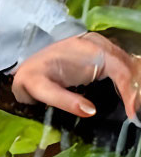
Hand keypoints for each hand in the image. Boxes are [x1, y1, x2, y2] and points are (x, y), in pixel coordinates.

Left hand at [12, 31, 140, 119]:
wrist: (27, 68)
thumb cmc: (34, 77)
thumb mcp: (42, 89)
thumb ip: (64, 100)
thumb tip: (91, 111)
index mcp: (84, 49)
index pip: (119, 68)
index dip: (129, 90)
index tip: (131, 112)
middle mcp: (95, 43)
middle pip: (128, 65)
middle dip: (135, 88)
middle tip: (134, 112)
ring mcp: (98, 47)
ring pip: (128, 64)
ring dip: (134, 85)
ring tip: (132, 107)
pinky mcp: (99, 56)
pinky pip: (122, 66)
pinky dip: (129, 81)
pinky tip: (129, 97)